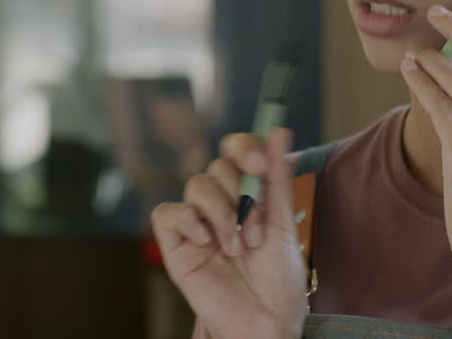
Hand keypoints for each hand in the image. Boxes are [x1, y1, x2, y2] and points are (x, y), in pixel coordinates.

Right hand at [151, 128, 305, 338]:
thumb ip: (277, 178)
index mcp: (248, 195)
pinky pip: (168, 212)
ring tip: (237, 248)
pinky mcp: (176, 245)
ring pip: (196, 185)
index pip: (235, 152)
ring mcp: (197, 224)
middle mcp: (220, 205)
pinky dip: (188, 220)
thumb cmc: (279, 281)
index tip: (260, 164)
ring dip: (222, 213)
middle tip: (256, 233)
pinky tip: (207, 243)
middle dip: (242, 195)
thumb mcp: (284, 224)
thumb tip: (279, 131)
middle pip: (217, 167)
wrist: (267, 322)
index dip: (244, 148)